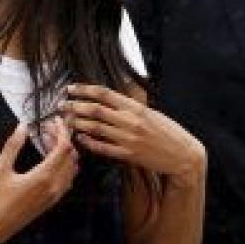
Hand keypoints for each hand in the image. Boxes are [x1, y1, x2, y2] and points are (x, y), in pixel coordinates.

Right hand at [0, 118, 79, 243]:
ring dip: (64, 153)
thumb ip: (13, 145)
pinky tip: (48, 160)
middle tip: (46, 129)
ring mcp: (54, 196)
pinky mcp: (51, 202)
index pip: (64, 148)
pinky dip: (63, 166)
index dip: (62, 131)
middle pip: (71, 156)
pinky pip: (66, 180)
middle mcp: (54, 186)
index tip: (53, 120)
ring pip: (71, 169)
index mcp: (44, 176)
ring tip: (46, 142)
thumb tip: (22, 125)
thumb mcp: (0, 169)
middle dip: (62, 139)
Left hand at [62, 84, 205, 181]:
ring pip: (95, 128)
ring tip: (66, 120)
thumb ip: (132, 106)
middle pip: (95, 110)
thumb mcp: (152, 113)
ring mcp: (129, 139)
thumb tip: (113, 97)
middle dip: (75, 106)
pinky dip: (89, 142)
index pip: (105, 94)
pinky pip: (103, 147)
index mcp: (136, 108)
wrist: (183, 155)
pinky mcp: (129, 155)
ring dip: (78, 123)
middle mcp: (131, 121)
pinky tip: (79, 138)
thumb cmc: (169, 132)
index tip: (71, 88)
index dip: (84, 89)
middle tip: (61, 105)